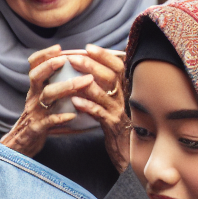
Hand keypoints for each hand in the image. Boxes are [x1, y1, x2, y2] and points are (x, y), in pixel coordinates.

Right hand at [0, 45, 80, 157]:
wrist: (23, 144)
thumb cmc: (39, 118)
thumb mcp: (42, 99)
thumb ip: (52, 85)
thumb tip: (72, 68)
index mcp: (35, 89)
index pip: (33, 66)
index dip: (44, 55)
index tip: (58, 47)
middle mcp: (33, 97)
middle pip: (36, 76)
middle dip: (50, 65)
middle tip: (65, 59)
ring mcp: (35, 112)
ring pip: (46, 96)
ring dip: (65, 87)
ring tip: (84, 82)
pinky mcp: (37, 128)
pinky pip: (48, 121)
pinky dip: (60, 117)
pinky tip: (73, 115)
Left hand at [63, 45, 130, 172]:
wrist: (126, 152)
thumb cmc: (114, 124)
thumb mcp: (111, 102)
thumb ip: (104, 87)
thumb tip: (90, 69)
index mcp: (123, 89)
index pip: (118, 66)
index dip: (104, 55)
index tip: (88, 47)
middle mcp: (124, 98)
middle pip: (112, 76)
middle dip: (92, 64)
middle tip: (73, 58)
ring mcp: (119, 112)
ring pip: (107, 94)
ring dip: (87, 84)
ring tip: (71, 77)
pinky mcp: (113, 126)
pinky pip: (101, 114)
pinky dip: (88, 107)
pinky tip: (75, 102)